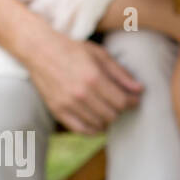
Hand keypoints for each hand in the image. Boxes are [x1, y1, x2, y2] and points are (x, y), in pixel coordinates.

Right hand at [24, 34, 143, 133]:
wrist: (40, 50)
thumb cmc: (73, 49)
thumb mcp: (101, 55)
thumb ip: (121, 74)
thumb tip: (139, 89)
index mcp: (94, 78)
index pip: (121, 102)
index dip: (132, 102)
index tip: (135, 99)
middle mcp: (80, 94)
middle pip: (111, 115)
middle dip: (121, 110)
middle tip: (122, 103)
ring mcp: (67, 104)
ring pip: (98, 124)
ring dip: (108, 120)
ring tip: (110, 110)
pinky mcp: (57, 111)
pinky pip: (80, 130)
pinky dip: (93, 130)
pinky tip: (98, 123)